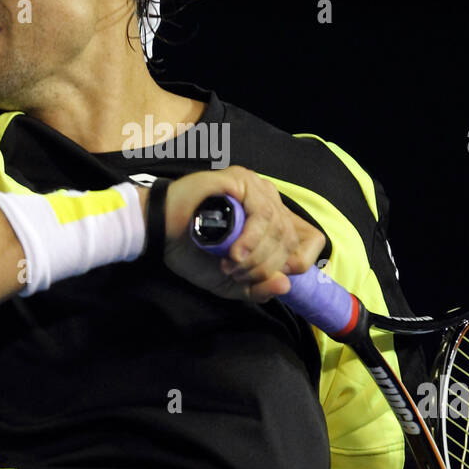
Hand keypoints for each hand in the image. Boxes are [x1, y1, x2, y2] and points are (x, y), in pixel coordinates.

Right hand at [145, 166, 325, 303]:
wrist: (159, 234)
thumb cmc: (194, 253)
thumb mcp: (230, 282)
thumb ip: (258, 287)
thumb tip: (286, 284)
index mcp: (272, 221)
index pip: (309, 239)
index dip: (300, 262)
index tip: (276, 278)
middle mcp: (269, 200)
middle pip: (290, 239)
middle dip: (266, 266)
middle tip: (237, 275)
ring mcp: (256, 187)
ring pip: (278, 227)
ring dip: (256, 255)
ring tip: (231, 265)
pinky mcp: (242, 180)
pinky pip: (263, 211)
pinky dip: (252, 238)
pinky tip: (235, 252)